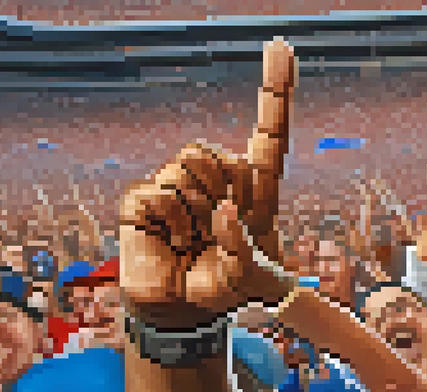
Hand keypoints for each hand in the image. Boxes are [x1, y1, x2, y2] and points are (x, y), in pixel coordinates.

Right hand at [118, 38, 295, 328]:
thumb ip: (244, 250)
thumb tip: (223, 209)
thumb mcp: (249, 279)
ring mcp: (178, 184)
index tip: (281, 46)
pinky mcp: (145, 198)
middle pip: (217, 151)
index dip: (276, 89)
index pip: (269, 132)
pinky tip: (175, 240)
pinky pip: (160, 191)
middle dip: (219, 193)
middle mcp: (216, 178)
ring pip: (188, 164)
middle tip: (215, 232)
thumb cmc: (223, 288)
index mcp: (254, 187)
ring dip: (195, 210)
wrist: (181, 311)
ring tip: (194, 238)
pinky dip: (172, 222)